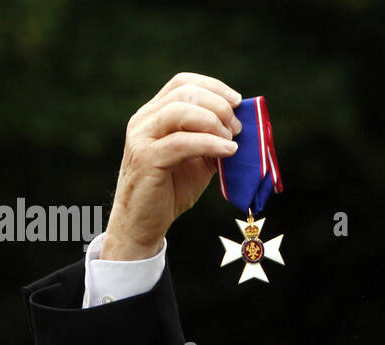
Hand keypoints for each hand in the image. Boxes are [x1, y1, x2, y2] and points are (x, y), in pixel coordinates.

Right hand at [102, 73, 242, 260]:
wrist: (144, 222)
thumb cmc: (171, 189)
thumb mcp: (199, 159)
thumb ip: (214, 139)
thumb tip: (243, 127)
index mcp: (155, 114)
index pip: (182, 83)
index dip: (213, 86)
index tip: (237, 102)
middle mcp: (144, 120)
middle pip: (184, 93)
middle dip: (218, 106)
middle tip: (237, 128)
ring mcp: (142, 137)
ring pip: (180, 111)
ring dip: (213, 122)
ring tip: (231, 140)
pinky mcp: (146, 158)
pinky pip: (181, 142)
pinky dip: (209, 144)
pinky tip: (228, 151)